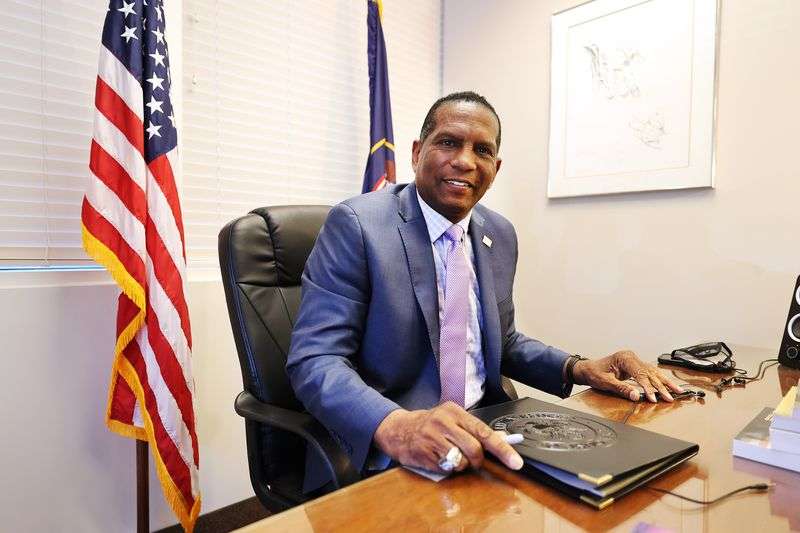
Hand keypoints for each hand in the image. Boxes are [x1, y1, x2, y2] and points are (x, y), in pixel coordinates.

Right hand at [373, 402, 523, 472]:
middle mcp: (443, 422)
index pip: (484, 432)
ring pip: (460, 461)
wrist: (398, 429)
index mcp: (454, 412)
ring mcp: (431, 438)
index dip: (502, 449)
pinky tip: (437, 458)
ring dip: (460, 465)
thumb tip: (502, 442)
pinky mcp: (422, 453)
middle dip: (477, 461)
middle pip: (474, 449)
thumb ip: (473, 430)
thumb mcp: (451, 419)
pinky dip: (446, 468)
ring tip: (450, 456)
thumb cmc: (431, 425)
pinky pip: (445, 468)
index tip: (516, 462)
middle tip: (472, 461)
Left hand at [572, 350, 683, 402]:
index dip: (648, 388)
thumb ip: (621, 388)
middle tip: (671, 397)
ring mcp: (634, 360)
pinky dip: (660, 380)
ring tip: (678, 391)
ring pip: (653, 372)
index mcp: (624, 358)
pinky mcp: (635, 365)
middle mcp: (631, 357)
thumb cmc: (594, 373)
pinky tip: (669, 385)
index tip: (654, 398)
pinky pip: (650, 372)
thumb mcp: (605, 382)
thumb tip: (636, 396)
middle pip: (650, 373)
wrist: (588, 369)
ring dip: (665, 382)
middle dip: (661, 386)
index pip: (640, 374)